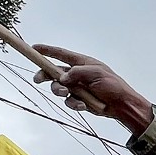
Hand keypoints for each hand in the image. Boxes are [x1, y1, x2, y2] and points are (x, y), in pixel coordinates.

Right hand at [31, 45, 153, 132]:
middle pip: (53, 72)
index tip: (34, 48)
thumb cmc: (113, 85)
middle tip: (38, 80)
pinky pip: (69, 102)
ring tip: (65, 93)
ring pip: (58, 88)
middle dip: (44, 75)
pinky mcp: (78, 100)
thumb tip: (62, 77)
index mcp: (81, 63)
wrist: (121, 105)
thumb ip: (77, 73)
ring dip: (58, 91)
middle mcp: (77, 74)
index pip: (60, 54)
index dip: (47, 51)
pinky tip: (83, 106)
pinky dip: (73, 104)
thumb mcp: (97, 74)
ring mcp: (77, 87)